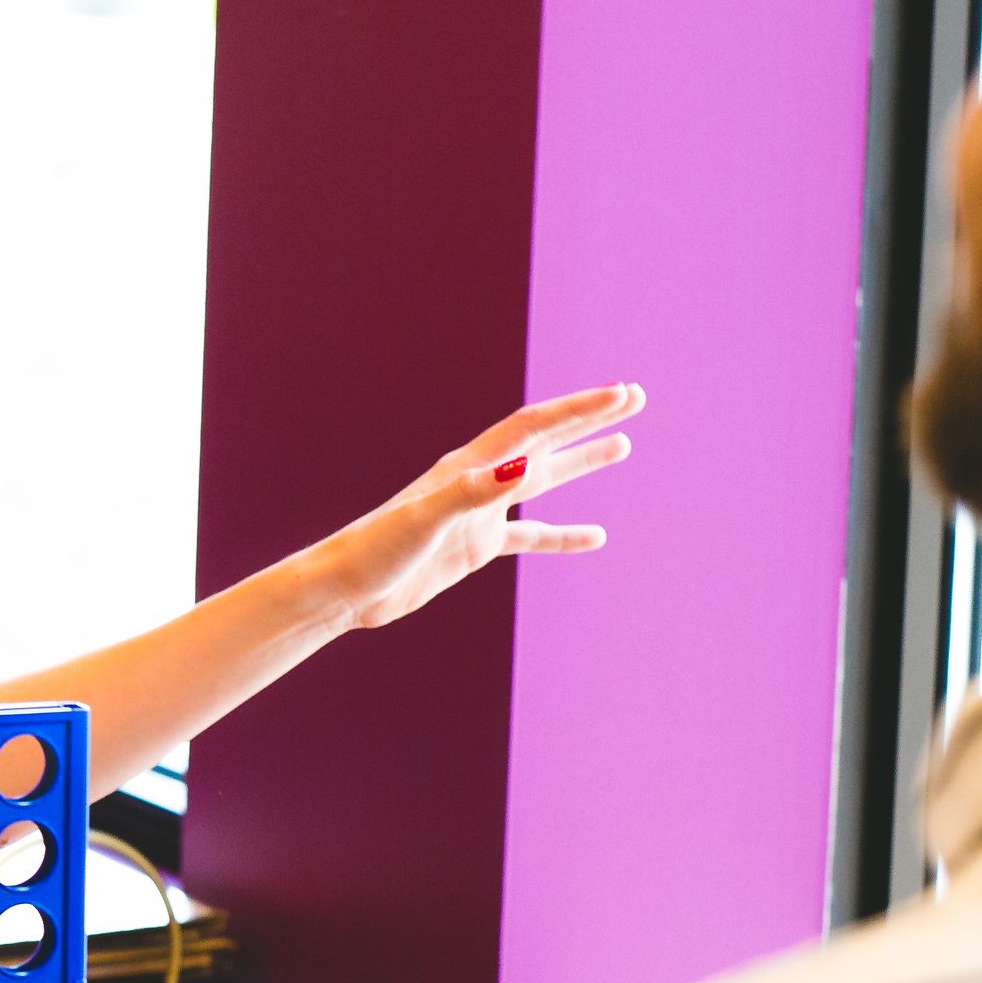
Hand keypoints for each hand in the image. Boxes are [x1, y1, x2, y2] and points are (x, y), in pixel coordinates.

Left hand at [305, 383, 644, 631]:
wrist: (346, 589)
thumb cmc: (377, 549)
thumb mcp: (427, 519)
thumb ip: (474, 492)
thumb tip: (525, 467)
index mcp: (468, 466)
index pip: (535, 427)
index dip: (579, 409)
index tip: (623, 394)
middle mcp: (476, 481)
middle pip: (544, 441)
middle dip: (588, 419)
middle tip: (635, 399)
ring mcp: (477, 513)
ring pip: (541, 481)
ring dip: (580, 462)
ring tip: (623, 446)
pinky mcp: (473, 546)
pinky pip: (529, 535)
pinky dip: (562, 535)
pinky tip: (596, 537)